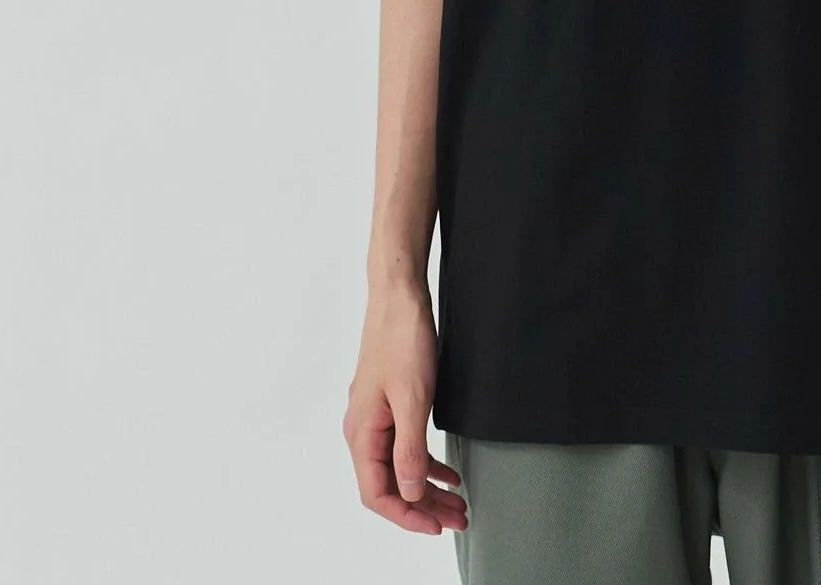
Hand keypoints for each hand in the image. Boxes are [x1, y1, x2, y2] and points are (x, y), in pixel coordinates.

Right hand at [343, 283, 467, 535]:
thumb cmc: (402, 340)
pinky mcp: (388, 405)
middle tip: (458, 517)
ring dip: (428, 488)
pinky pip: (404, 447)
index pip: (378, 494)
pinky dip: (426, 463)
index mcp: (361, 434)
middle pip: (390, 485)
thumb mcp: (413, 399)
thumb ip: (410, 450)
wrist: (399, 296)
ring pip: (399, 468)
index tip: (437, 525)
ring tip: (457, 502)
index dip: (407, 515)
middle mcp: (363, 430)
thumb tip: (411, 494)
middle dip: (424, 507)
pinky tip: (447, 471)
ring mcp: (375, 418)